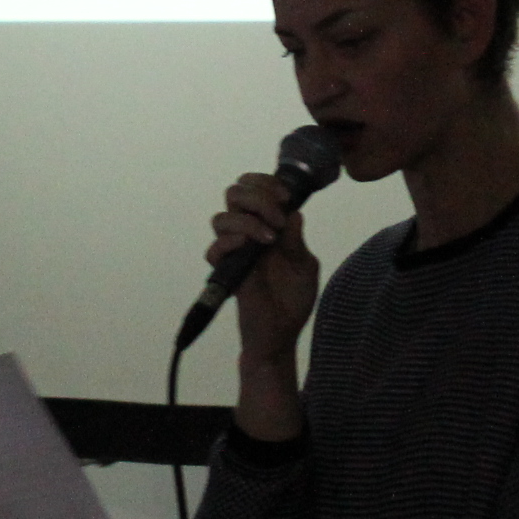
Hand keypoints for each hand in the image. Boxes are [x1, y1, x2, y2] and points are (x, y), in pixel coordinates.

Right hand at [210, 169, 320, 362]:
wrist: (281, 334)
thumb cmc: (293, 300)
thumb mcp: (304, 267)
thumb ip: (296, 240)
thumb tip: (293, 213)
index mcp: (267, 226)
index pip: (255, 189)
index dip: (266, 184)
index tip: (285, 197)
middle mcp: (248, 233)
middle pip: (234, 194)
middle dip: (257, 196)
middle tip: (277, 216)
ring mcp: (235, 252)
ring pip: (222, 217)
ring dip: (247, 220)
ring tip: (270, 238)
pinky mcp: (226, 272)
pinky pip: (214, 250)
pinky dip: (230, 242)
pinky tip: (249, 247)